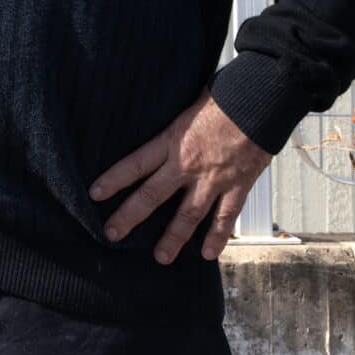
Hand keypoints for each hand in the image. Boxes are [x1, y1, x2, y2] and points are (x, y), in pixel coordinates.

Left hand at [89, 93, 271, 263]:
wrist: (259, 102)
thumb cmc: (224, 97)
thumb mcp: (187, 105)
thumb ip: (173, 124)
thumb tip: (157, 120)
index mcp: (171, 141)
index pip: (135, 164)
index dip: (114, 180)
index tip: (95, 194)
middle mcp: (187, 164)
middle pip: (152, 195)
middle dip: (130, 217)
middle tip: (112, 234)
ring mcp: (213, 179)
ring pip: (188, 215)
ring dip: (173, 238)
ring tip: (160, 257)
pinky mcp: (238, 186)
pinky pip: (226, 217)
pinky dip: (217, 237)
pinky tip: (207, 254)